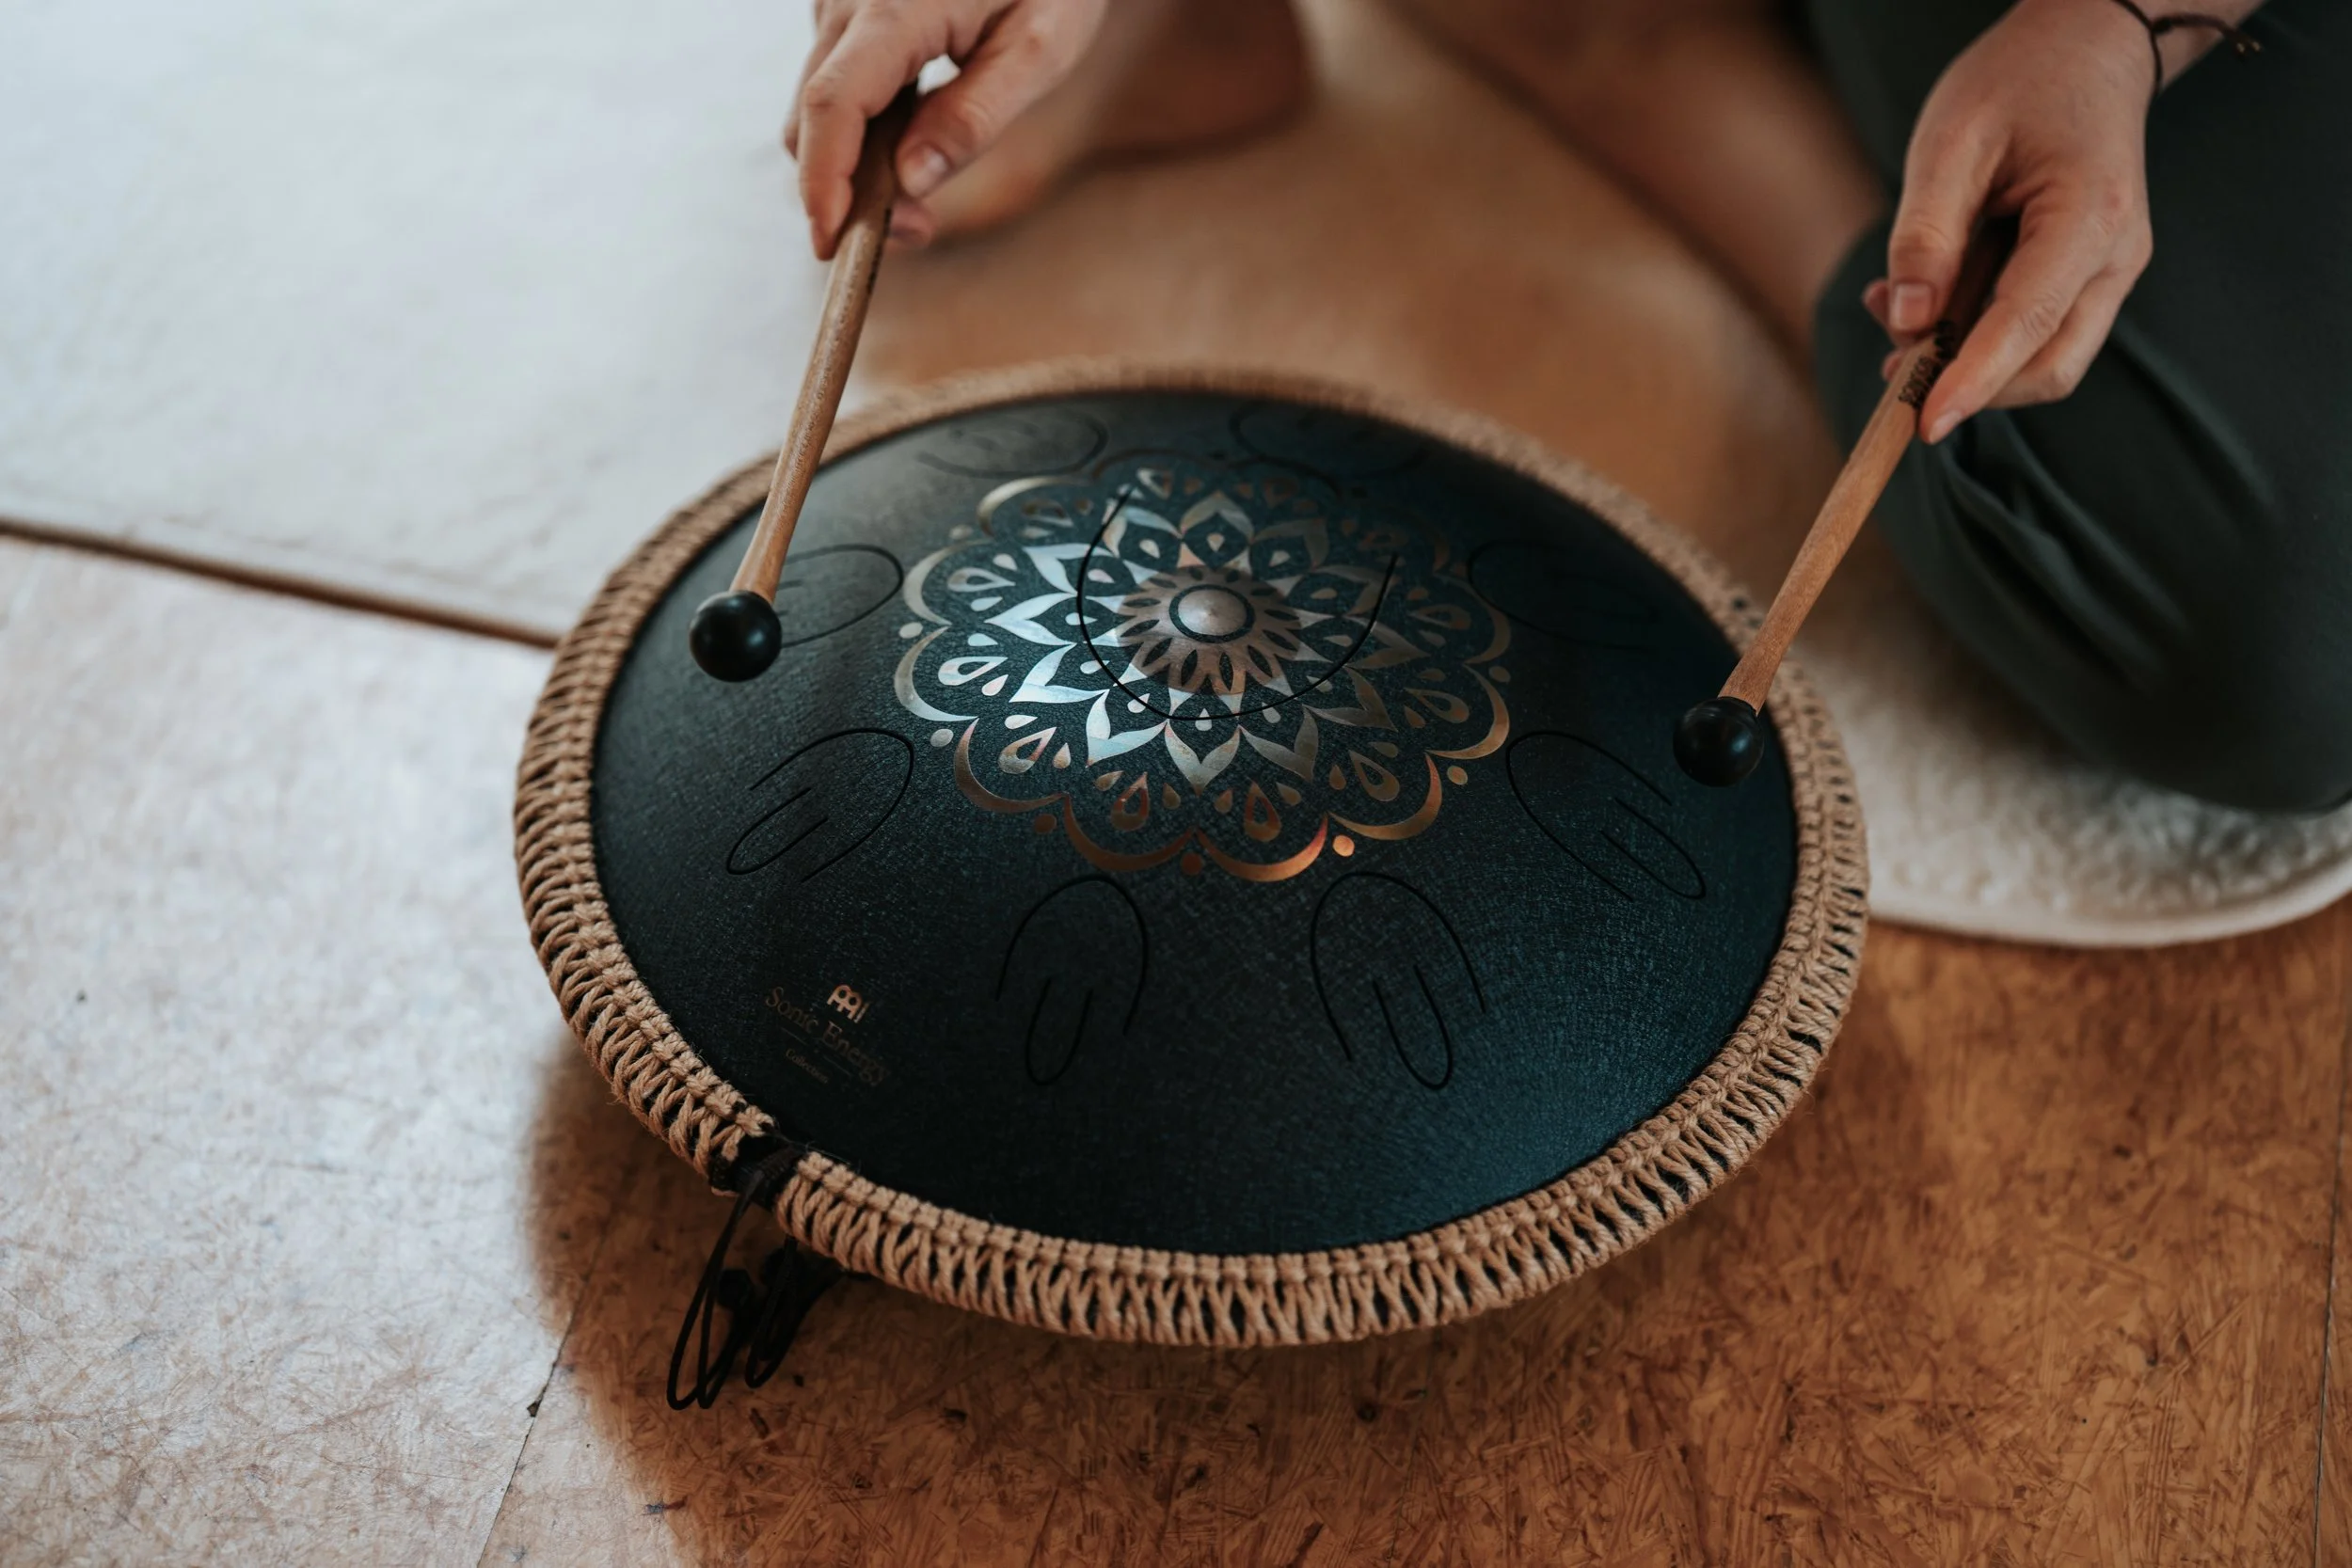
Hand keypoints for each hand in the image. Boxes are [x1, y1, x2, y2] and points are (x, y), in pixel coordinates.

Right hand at [786, 0, 1107, 257]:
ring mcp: (839, 4)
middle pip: (812, 115)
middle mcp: (848, 1)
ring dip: (855, 168)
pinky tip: (909, 149)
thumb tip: (911, 184)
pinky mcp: (846, 15)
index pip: (833, 104)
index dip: (824, 181)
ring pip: (818, 107)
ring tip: (920, 202)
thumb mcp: (1039, 50)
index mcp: (894, 8)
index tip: (833, 243)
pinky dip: (861, 134)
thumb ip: (974, 117)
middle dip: (846, 191)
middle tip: (915, 232)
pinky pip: (834, 86)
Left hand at [1867, 0, 2159, 441]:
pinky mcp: (2087, 279)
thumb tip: (1907, 322)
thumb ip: (1926, 233)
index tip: (1924, 425)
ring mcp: (2110, 272)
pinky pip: (2032, 332)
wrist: (2087, 49)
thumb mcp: (1950, 140)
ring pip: (2041, 360)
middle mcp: (2118, 257)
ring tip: (1895, 309)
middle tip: (1890, 365)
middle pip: (2048, 366)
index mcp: (2091, 215)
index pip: (2029, 322)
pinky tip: (1924, 300)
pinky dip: (1974, 335)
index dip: (1974, 381)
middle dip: (1967, 384)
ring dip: (1963, 359)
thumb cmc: (2018, 82)